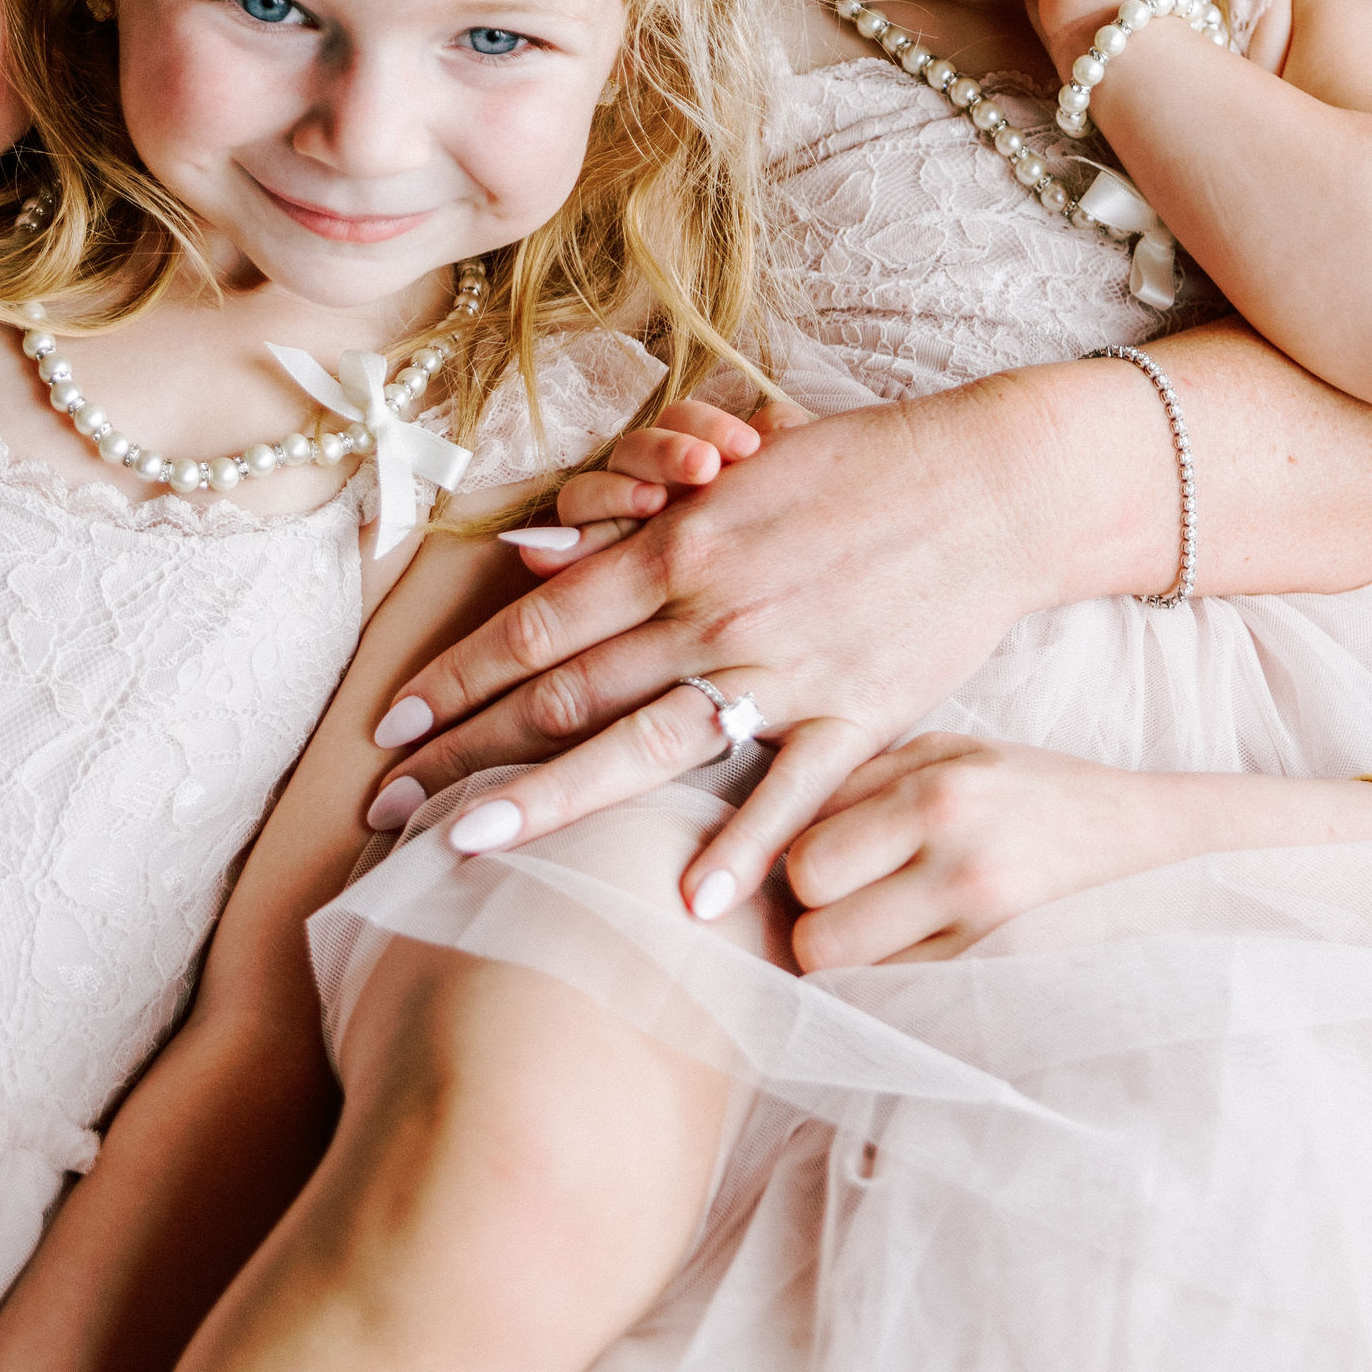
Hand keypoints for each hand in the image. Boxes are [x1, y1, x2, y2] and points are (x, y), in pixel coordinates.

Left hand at [365, 382, 1055, 912]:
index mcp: (679, 545)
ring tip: (469, 853)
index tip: (392, 725)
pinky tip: (688, 905)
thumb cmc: (855, 466)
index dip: (458, 676)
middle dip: (466, 754)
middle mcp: (714, 609)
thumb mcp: (735, 473)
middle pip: (566, 695)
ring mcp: (784, 668)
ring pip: (646, 749)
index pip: (540, 623)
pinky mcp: (855, 715)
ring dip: (549, 807)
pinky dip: (738, 850)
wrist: (986, 485)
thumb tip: (534, 557)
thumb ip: (635, 521)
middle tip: (385, 811)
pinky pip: (786, 794)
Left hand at [784, 739, 1175, 965]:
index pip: (807, 864)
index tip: (825, 863)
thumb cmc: (1023, 786)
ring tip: (882, 928)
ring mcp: (987, 932)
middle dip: (817, 926)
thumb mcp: (942, 752)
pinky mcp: (1005, 977)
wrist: (1132, 832)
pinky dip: (897, 986)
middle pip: (819, 938)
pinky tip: (921, 952)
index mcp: (935, 796)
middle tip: (847, 904)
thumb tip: (771, 833)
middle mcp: (959, 865)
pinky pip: (908, 1002)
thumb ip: (857, 784)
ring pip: (858, 985)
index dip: (800, 870)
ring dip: (854, 965)